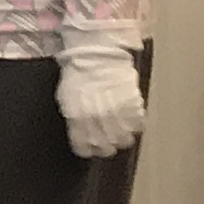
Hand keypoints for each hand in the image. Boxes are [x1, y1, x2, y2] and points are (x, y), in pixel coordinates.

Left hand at [56, 43, 145, 159]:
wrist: (96, 55)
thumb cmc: (77, 75)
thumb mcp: (66, 99)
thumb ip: (73, 120)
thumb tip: (79, 135)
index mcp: (77, 120)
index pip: (84, 149)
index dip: (89, 148)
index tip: (92, 145)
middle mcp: (97, 121)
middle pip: (106, 148)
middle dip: (107, 146)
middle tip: (108, 139)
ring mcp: (116, 114)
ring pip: (124, 140)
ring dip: (122, 137)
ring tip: (121, 129)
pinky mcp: (133, 106)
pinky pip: (138, 125)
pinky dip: (135, 125)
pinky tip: (130, 118)